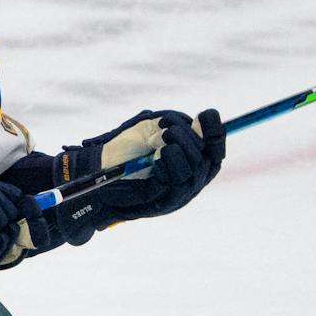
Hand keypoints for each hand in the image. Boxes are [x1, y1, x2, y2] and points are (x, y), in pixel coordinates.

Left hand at [62, 108, 224, 223]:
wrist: (99, 170)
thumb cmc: (124, 149)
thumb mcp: (149, 130)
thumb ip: (173, 127)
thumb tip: (196, 124)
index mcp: (191, 159)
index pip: (215, 149)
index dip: (216, 132)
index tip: (205, 114)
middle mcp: (191, 178)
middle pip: (210, 159)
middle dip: (192, 140)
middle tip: (169, 131)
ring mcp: (179, 192)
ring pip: (195, 171)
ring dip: (180, 150)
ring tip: (160, 141)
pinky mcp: (163, 202)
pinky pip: (177, 183)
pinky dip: (170, 164)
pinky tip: (159, 156)